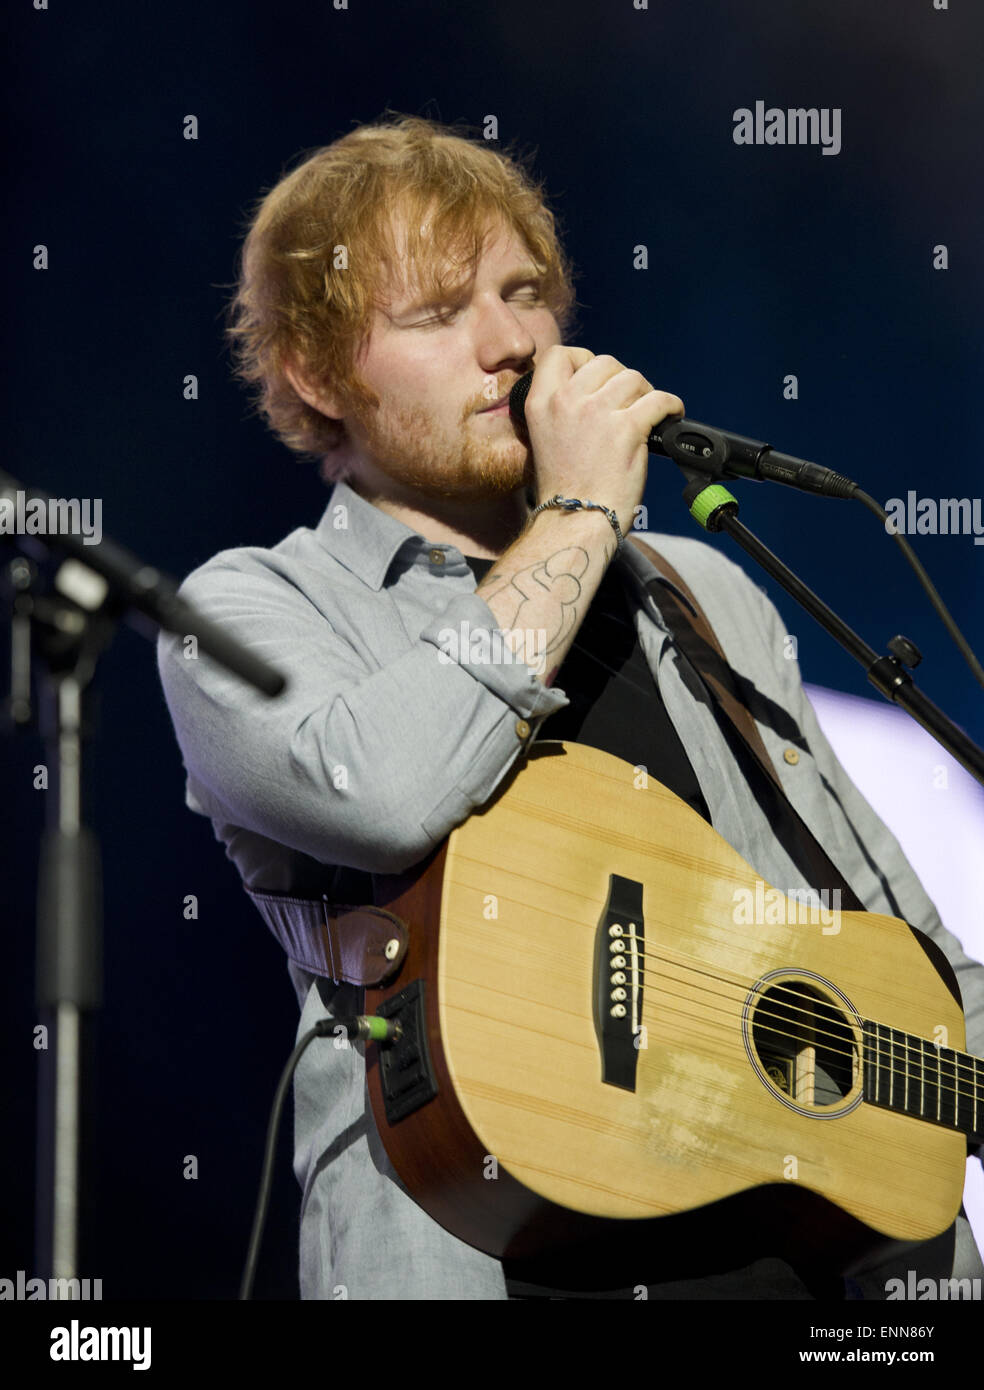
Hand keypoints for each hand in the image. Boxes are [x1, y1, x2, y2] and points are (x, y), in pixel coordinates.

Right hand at [522, 345, 684, 535]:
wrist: (575, 521)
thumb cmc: (565, 489)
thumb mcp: (546, 438)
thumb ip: (563, 409)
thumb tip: (597, 391)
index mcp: (540, 404)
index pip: (560, 354)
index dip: (583, 360)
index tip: (598, 380)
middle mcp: (566, 402)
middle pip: (604, 362)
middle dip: (620, 379)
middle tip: (628, 403)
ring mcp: (596, 413)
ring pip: (633, 378)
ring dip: (645, 393)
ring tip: (646, 414)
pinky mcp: (627, 429)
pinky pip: (659, 400)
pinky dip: (670, 406)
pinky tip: (671, 415)